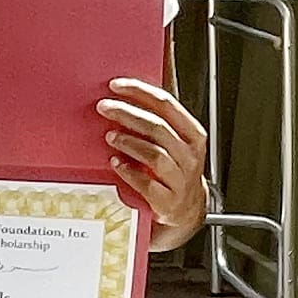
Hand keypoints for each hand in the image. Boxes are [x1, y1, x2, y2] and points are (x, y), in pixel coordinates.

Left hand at [99, 75, 209, 244]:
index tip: (116, 85)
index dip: (139, 91)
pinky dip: (129, 172)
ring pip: (154, 154)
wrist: (186, 212)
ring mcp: (181, 180)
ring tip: (109, 136)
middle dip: (127, 113)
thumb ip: (158, 122)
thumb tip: (125, 93)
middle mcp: (190, 156)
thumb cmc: (174, 171)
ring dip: (128, 142)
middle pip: (157, 127)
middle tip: (104, 107)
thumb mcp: (174, 143)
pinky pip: (147, 184)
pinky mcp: (168, 202)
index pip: (167, 104)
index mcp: (193, 135)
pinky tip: (116, 164)